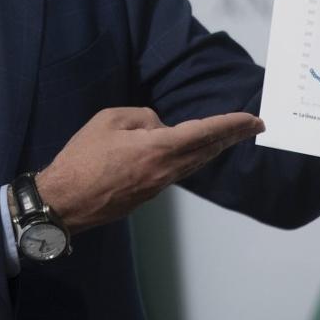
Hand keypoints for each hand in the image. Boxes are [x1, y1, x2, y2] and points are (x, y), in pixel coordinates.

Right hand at [34, 107, 264, 234]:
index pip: (204, 132)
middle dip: (232, 136)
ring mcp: (158, 186)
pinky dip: (195, 158)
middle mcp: (166, 170)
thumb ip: (142, 118)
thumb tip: (159, 128)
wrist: (65, 201)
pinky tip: (197, 151)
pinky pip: (179, 171)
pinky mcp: (148, 195)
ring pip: (195, 164)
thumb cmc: (82, 158)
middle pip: (207, 150)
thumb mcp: (109, 120)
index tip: (252, 119)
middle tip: (254, 125)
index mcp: (158, 149)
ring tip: (231, 136)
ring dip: (215, 148)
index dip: (230, 124)